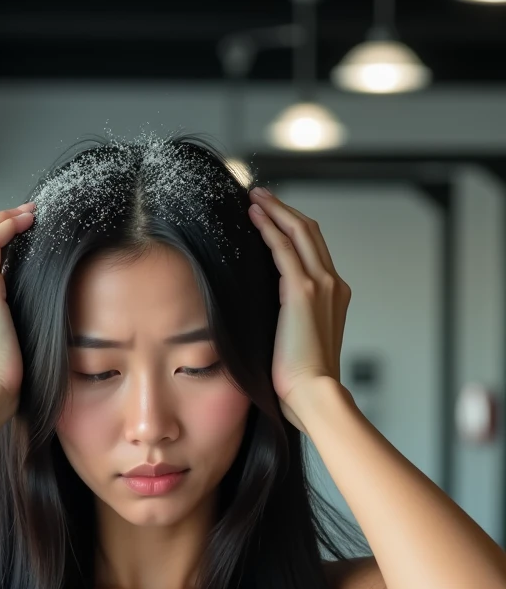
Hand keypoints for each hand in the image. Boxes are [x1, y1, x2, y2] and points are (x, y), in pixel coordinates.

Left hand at [248, 187, 351, 433]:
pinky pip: (283, 248)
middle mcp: (332, 284)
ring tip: (254, 198)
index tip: (272, 217)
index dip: (292, 228)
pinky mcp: (302, 291)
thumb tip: (268, 313)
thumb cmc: (301, 380)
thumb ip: (290, 318)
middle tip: (260, 195)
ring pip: (299, 232)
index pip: (314, 250)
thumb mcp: (297, 340)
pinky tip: (254, 217)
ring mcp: (320, 285)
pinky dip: (269, 228)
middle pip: (310, 232)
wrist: (313, 393)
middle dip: (284, 209)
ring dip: (275, 210)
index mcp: (334, 295)